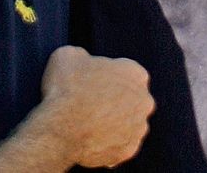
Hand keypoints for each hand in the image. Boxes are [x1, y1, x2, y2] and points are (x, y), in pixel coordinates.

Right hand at [38, 46, 154, 167]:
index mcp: (135, 73)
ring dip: (114, 124)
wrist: (61, 127)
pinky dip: (108, 144)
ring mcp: (139, 128)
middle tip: (91, 106)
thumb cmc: (65, 88)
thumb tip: (82, 60)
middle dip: (115, 102)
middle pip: (131, 99)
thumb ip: (83, 56)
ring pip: (128, 124)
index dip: (107, 78)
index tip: (91, 84)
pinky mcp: (129, 150)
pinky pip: (120, 146)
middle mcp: (145, 100)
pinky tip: (91, 140)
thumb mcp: (68, 55)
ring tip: (89, 125)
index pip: (125, 73)